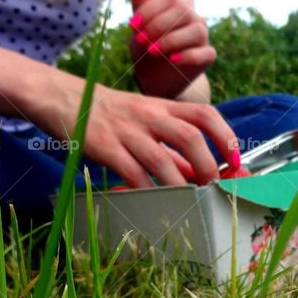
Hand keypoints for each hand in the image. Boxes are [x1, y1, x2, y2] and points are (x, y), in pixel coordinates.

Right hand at [33, 73, 237, 188]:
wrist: (63, 97)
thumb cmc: (110, 113)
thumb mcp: (144, 120)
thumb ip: (171, 147)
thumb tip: (198, 175)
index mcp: (162, 106)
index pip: (204, 114)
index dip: (225, 135)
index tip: (234, 159)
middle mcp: (149, 115)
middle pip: (190, 136)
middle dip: (207, 166)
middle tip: (211, 188)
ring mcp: (126, 130)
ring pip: (162, 158)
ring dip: (180, 184)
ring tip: (188, 201)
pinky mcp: (104, 146)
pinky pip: (131, 172)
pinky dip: (146, 190)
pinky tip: (152, 201)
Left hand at [129, 0, 215, 98]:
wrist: (156, 79)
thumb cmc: (148, 48)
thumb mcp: (139, 29)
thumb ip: (140, 8)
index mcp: (179, 4)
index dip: (150, 9)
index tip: (131, 26)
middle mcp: (194, 17)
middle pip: (182, 11)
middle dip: (158, 25)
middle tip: (140, 41)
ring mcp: (203, 36)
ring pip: (196, 30)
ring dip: (171, 40)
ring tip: (152, 51)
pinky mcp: (208, 56)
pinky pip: (204, 52)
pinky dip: (188, 55)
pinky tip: (172, 60)